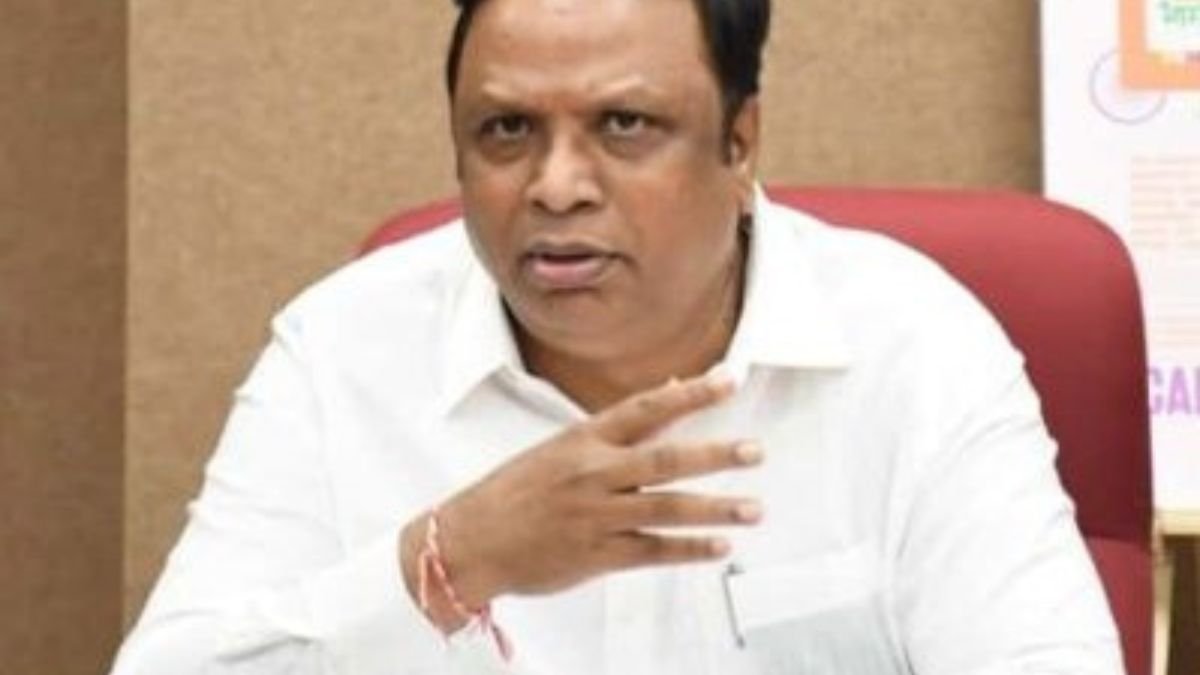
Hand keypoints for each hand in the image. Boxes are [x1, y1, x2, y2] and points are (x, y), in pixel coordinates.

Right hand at [399, 374, 762, 628]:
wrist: (471, 540)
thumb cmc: (515, 491)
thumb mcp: (560, 447)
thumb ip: (619, 426)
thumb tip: (671, 391)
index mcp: (583, 439)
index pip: (646, 408)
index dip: (691, 394)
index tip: (729, 380)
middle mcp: (593, 473)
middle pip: (665, 459)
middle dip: (715, 455)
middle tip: (755, 450)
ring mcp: (596, 515)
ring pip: (667, 507)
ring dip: (716, 508)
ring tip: (754, 508)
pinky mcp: (597, 554)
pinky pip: (653, 551)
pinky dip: (689, 549)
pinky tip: (719, 547)